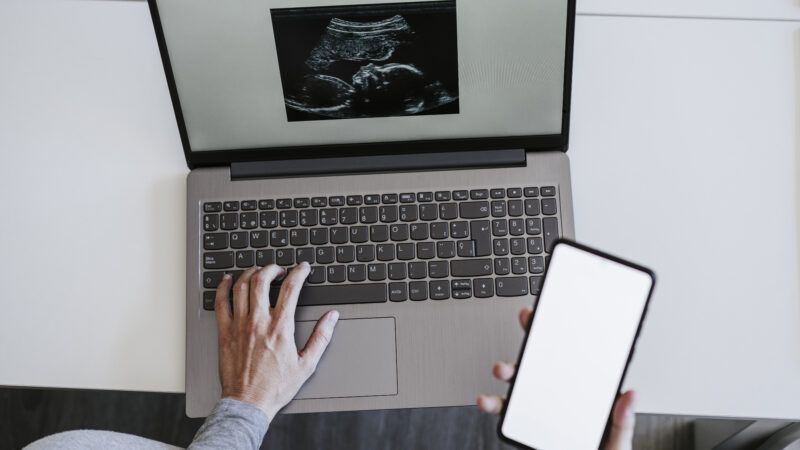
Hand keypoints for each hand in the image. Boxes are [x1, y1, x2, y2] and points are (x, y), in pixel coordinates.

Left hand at [214, 262, 338, 418]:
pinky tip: (229, 281)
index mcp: (280, 328)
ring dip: (251, 273)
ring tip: (258, 271)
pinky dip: (224, 287)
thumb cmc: (276, 387)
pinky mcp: (224, 332)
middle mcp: (258, 322)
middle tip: (279, 269)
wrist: (248, 402)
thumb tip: (332, 317)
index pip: (291, 289)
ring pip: (241, 287)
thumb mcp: (307, 364)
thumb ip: (321, 337)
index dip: (299, 272)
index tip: (303, 268)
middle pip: (262, 280)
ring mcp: (239, 326)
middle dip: (272, 268)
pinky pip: (221, 302)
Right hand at [477, 308, 635, 449]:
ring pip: (518, 382)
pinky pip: (503, 410)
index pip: (571, 358)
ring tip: (503, 368)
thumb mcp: (617, 442)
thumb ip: (622, 422)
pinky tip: (487, 400)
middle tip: (529, 320)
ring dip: (507, 369)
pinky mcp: (520, 423)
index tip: (558, 314)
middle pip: (541, 360)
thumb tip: (631, 395)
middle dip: (532, 336)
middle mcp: (556, 396)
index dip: (563, 333)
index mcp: (581, 394)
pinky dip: (493, 403)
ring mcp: (536, 409)